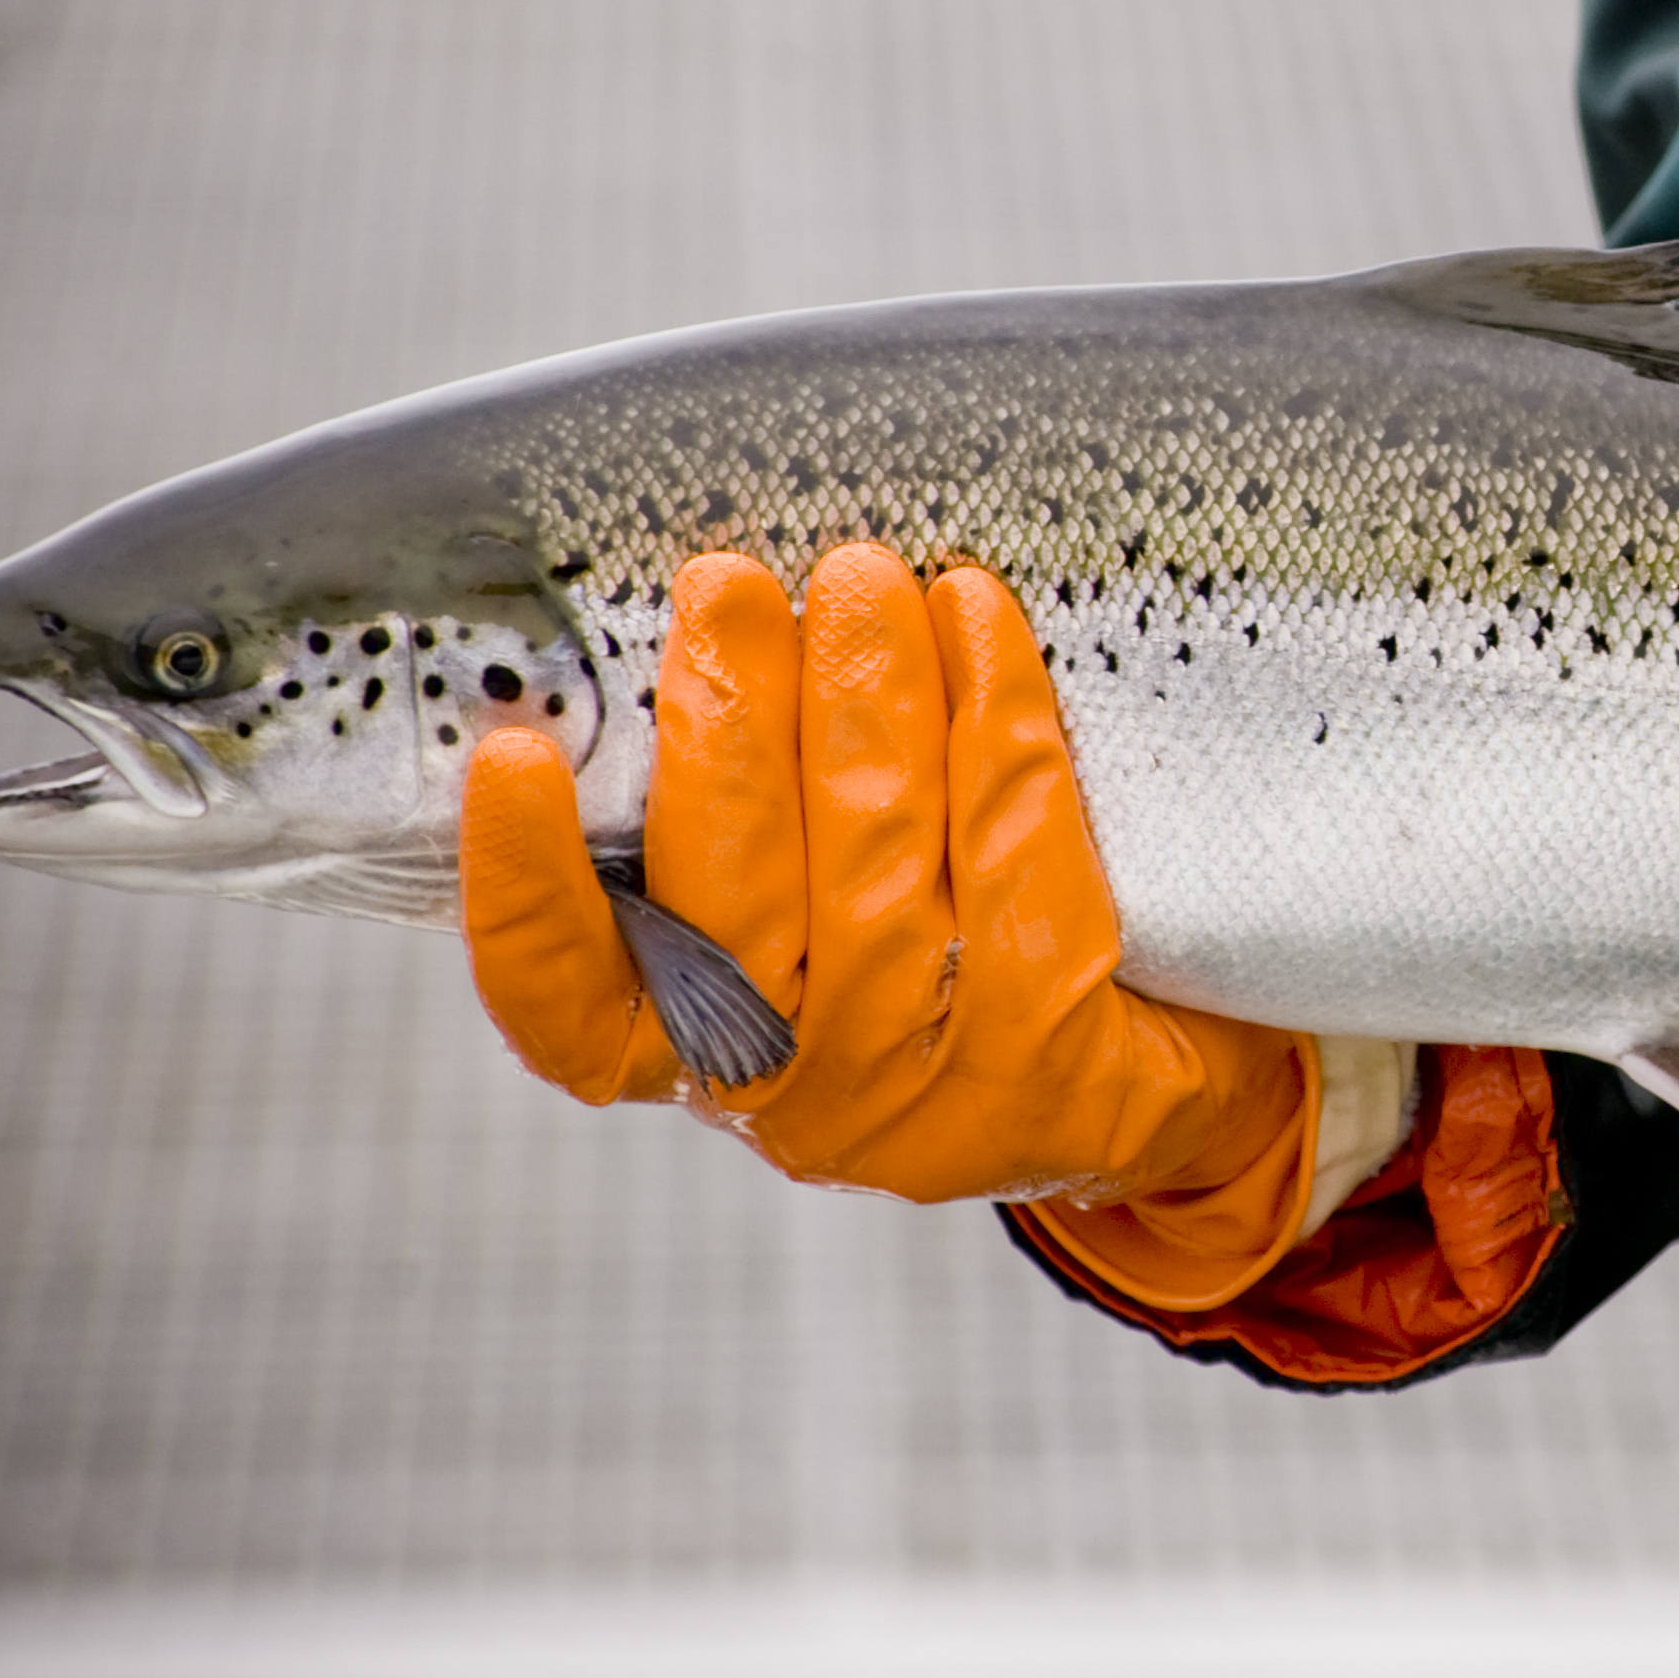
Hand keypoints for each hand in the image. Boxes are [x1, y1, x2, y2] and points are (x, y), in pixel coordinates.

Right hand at [461, 542, 1406, 1309]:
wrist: (1167, 1056)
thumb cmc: (956, 925)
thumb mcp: (822, 877)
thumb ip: (749, 792)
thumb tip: (690, 604)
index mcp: (690, 1044)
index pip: (566, 1006)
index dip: (524, 894)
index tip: (511, 755)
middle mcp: (786, 1091)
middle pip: (730, 912)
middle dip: (725, 730)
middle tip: (725, 585)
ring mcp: (919, 1099)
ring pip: (875, 883)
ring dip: (866, 708)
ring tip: (864, 578)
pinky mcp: (1049, 1076)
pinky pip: (1015, 874)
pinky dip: (995, 730)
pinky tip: (981, 624)